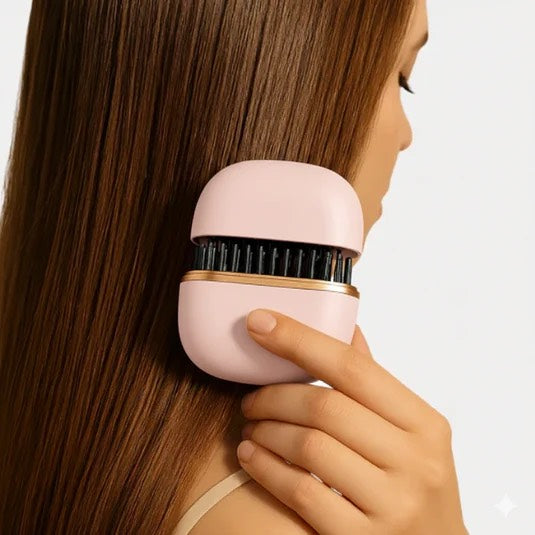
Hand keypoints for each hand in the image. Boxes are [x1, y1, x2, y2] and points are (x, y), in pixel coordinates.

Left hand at [236, 309, 467, 534]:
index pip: (353, 367)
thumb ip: (375, 385)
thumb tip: (347, 330)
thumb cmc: (413, 485)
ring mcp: (393, 504)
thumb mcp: (410, 434)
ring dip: (266, 430)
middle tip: (251, 398)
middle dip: (274, 395)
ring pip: (309, 445)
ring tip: (251, 426)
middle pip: (325, 406)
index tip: (259, 321)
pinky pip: (300, 491)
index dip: (300, 340)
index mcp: (425, 423)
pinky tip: (251, 456)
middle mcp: (416, 461)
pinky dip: (266, 467)